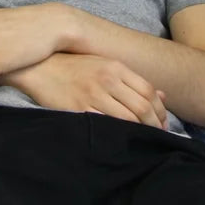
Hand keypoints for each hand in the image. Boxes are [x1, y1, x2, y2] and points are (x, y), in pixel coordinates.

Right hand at [6, 53, 168, 129]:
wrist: (41, 67)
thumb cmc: (75, 67)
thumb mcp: (105, 65)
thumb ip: (133, 80)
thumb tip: (162, 95)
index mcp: (116, 67)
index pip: (149, 91)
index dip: (161, 109)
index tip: (163, 121)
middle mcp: (107, 79)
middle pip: (141, 107)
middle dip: (154, 124)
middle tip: (158, 135)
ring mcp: (92, 95)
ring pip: (127, 119)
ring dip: (140, 132)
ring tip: (144, 139)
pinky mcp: (79, 109)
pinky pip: (105, 125)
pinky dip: (118, 134)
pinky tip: (122, 139)